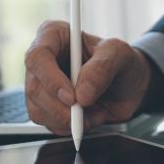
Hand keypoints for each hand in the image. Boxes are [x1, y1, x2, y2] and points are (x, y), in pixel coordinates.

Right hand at [24, 21, 152, 134]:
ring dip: (67, 119)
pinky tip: (88, 118)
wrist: (129, 86)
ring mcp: (43, 85)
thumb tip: (82, 93)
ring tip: (94, 112)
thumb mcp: (120, 54)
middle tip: (83, 113)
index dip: (51, 80)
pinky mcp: (48, 107)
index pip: (38, 56)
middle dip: (60, 108)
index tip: (72, 97)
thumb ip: (103, 67)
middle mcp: (44, 60)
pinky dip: (69, 127)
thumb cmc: (122, 62)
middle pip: (35, 88)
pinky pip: (48, 124)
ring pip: (38, 110)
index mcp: (55, 36)